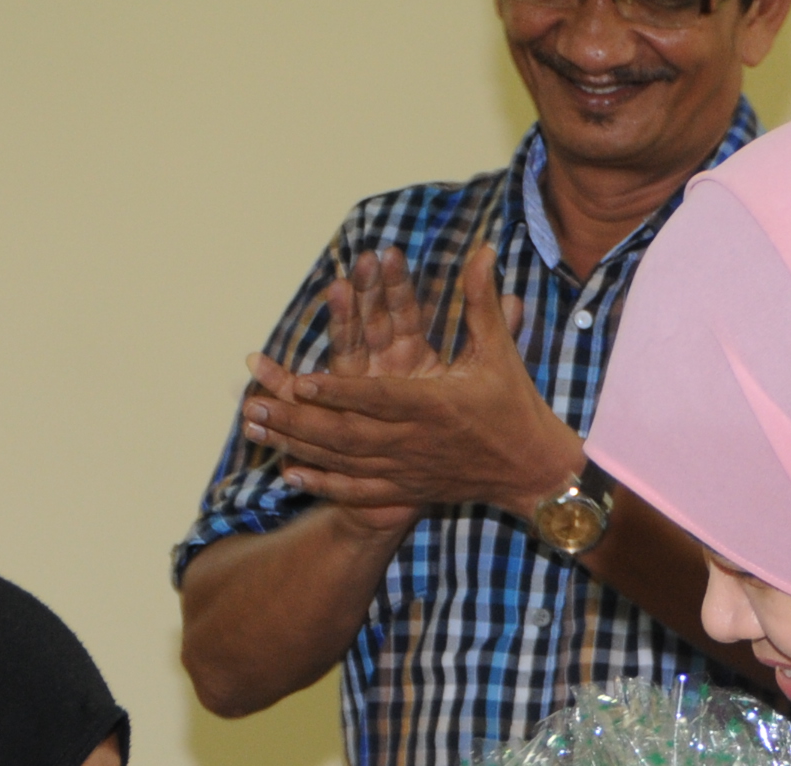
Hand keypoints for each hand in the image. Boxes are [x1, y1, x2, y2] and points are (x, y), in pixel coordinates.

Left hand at [242, 243, 581, 521]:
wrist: (536, 471)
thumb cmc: (516, 407)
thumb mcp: (499, 352)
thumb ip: (482, 302)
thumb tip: (484, 251)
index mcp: (436, 405)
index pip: (378, 397)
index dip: (337, 391)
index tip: (301, 380)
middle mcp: (417, 440)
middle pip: (346, 433)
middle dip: (297, 420)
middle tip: (254, 407)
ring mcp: (411, 469)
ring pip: (344, 460)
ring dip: (298, 445)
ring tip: (257, 429)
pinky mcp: (411, 489)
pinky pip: (360, 490)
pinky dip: (324, 483)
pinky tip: (291, 472)